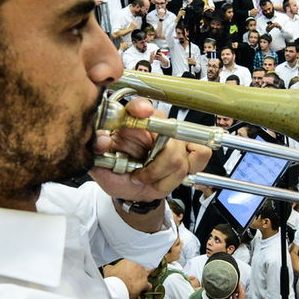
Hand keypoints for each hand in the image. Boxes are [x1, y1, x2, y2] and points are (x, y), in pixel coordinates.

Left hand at [92, 98, 210, 199]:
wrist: (132, 192)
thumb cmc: (118, 175)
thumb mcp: (100, 167)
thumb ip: (97, 152)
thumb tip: (101, 140)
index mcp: (133, 124)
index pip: (141, 106)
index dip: (142, 107)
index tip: (141, 112)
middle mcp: (157, 128)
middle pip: (168, 136)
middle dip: (154, 166)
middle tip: (139, 176)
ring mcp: (176, 140)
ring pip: (180, 156)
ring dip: (163, 176)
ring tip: (150, 181)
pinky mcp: (191, 152)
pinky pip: (201, 154)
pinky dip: (188, 169)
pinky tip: (171, 177)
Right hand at [102, 259, 150, 298]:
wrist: (117, 288)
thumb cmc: (113, 279)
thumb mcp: (108, 269)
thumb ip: (110, 267)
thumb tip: (108, 267)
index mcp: (130, 260)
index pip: (135, 257)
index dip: (133, 261)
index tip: (131, 264)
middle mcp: (138, 265)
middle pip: (145, 262)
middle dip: (143, 265)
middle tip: (139, 268)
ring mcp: (143, 274)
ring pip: (149, 271)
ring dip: (146, 274)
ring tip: (143, 276)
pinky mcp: (145, 283)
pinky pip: (149, 285)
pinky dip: (147, 286)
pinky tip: (146, 287)